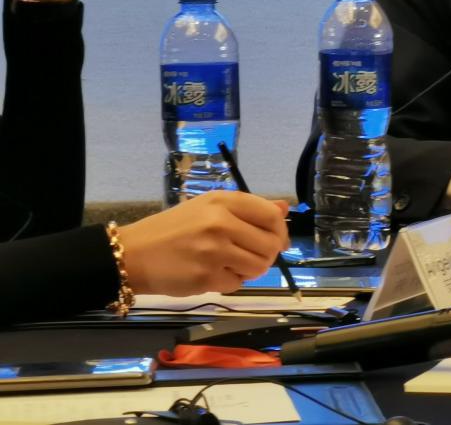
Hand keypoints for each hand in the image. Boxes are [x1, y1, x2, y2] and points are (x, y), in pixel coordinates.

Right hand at [118, 191, 290, 295]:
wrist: (132, 254)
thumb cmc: (173, 229)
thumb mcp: (209, 207)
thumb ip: (249, 208)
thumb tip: (285, 208)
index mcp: (224, 201)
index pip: (271, 216)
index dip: (280, 230)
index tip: (276, 239)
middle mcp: (221, 223)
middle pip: (270, 244)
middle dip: (268, 254)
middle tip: (251, 255)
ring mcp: (214, 251)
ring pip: (259, 267)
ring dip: (251, 270)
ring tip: (233, 264)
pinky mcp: (206, 277)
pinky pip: (237, 283)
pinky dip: (231, 281)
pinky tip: (215, 273)